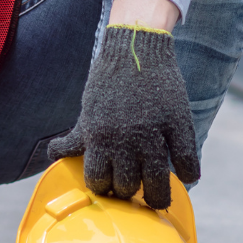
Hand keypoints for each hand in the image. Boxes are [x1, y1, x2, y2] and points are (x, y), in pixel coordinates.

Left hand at [46, 24, 199, 209]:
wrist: (136, 47)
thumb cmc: (109, 81)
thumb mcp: (88, 111)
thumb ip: (77, 138)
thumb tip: (54, 156)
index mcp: (99, 137)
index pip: (98, 182)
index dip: (105, 187)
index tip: (112, 186)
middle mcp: (125, 139)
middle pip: (127, 187)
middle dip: (129, 191)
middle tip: (135, 188)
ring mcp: (153, 132)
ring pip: (158, 183)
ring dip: (158, 196)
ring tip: (158, 195)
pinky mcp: (178, 122)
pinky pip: (186, 161)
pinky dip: (187, 173)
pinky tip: (184, 174)